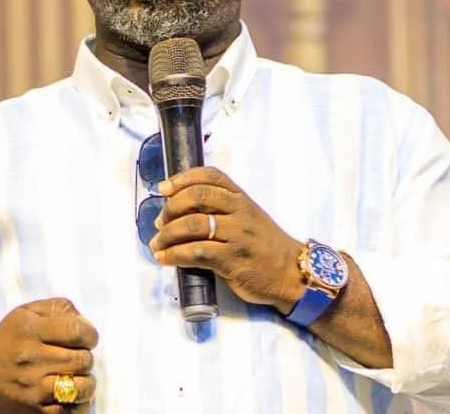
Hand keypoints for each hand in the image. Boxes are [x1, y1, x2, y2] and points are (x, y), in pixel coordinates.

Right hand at [0, 297, 97, 413]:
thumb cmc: (8, 341)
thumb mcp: (26, 313)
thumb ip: (58, 308)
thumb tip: (86, 322)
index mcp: (29, 330)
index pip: (76, 331)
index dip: (90, 335)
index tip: (88, 338)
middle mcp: (30, 359)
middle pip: (83, 359)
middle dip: (86, 357)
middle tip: (77, 357)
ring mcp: (32, 389)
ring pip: (81, 387)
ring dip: (86, 382)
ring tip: (76, 377)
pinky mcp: (34, 412)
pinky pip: (70, 410)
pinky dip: (77, 403)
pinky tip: (69, 394)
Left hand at [149, 167, 303, 312]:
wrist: (292, 273)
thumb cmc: (264, 245)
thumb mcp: (248, 217)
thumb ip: (222, 209)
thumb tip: (180, 211)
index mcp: (241, 197)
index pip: (210, 176)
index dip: (183, 178)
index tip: (163, 188)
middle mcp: (239, 211)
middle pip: (197, 196)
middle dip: (171, 208)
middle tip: (159, 222)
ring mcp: (237, 235)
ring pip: (193, 225)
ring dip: (167, 234)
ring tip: (157, 244)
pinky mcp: (233, 260)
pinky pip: (196, 252)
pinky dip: (174, 255)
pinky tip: (164, 258)